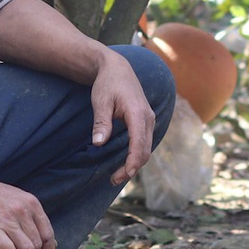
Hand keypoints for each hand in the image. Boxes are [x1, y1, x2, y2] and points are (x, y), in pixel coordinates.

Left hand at [89, 49, 156, 184]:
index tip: (124, 175)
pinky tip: (124, 163)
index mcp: (138, 113)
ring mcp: (149, 119)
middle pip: (145, 150)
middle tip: (113, 180)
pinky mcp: (146, 121)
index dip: (132, 161)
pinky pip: (144, 142)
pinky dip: (136, 155)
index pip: (139, 143)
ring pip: (146, 148)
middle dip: (131, 167)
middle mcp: (148, 117)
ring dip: (134, 163)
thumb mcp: (101, 101)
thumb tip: (99, 143)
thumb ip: (101, 122)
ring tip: (116, 176)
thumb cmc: (108, 84)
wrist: (117, 69)